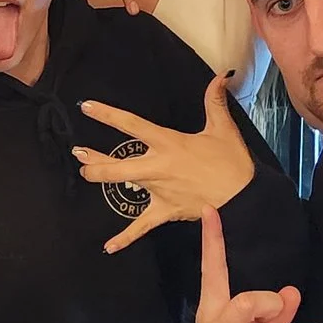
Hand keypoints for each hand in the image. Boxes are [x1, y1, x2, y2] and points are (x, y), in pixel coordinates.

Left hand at [74, 75, 254, 251]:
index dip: (107, 115)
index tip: (86, 107)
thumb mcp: (223, 129)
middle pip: (117, 164)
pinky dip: (126, 237)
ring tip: (85, 172)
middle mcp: (158, 166)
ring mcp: (159, 190)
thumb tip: (221, 76)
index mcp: (168, 143)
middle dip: (95, 158)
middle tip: (79, 153)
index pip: (132, 125)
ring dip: (102, 178)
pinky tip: (109, 246)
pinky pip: (141, 226)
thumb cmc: (232, 163)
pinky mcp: (165, 210)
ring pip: (123, 185)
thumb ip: (215, 101)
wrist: (243, 198)